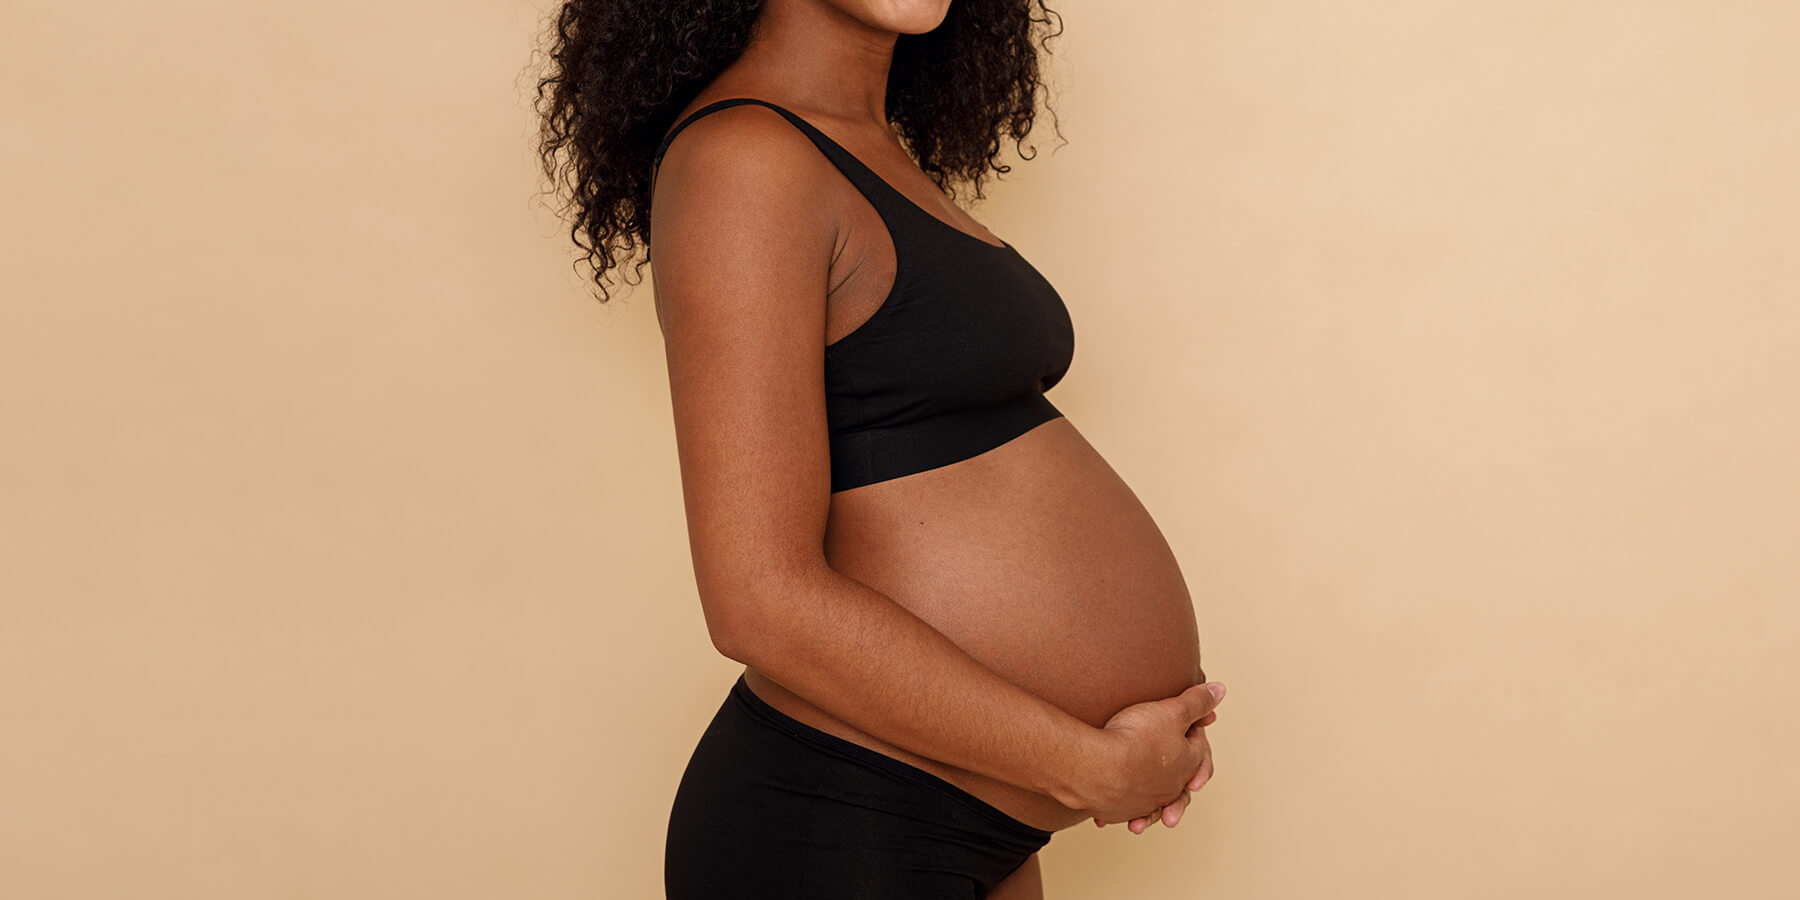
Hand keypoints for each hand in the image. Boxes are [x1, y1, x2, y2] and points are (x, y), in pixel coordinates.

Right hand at [1069, 681, 1224, 828]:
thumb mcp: (1172, 711)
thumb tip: (1219, 690)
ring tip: (1149, 801)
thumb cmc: (1136, 737)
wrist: (1097, 766)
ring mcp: (1144, 802)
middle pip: (1180, 781)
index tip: (1189, 718)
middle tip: (1181, 772)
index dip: (1195, 728)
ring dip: (1151, 805)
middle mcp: (1170, 789)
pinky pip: (1121, 810)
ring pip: (1152, 803)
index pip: (1199, 747)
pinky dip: (1118, 808)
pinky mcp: (1118, 810)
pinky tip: (1109, 812)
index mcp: (1188, 764)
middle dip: (1181, 775)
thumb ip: (1197, 702)